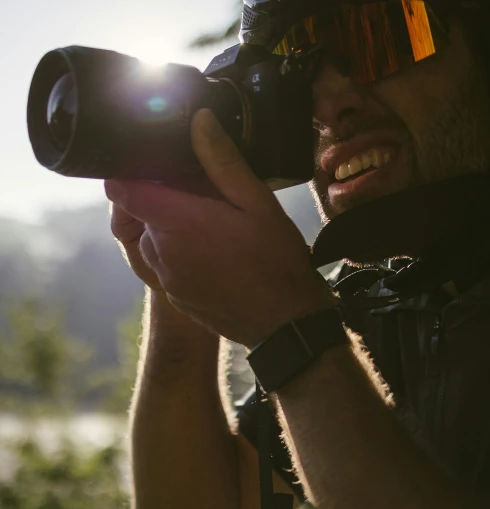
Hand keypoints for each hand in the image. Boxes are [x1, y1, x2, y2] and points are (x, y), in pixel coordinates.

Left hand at [105, 109, 333, 347]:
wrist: (285, 324)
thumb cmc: (277, 262)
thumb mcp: (258, 204)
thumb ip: (223, 162)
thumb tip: (199, 121)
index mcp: (179, 224)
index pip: (123, 190)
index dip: (127, 172)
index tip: (147, 163)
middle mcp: (163, 252)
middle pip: (140, 213)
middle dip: (161, 198)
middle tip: (200, 195)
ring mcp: (167, 279)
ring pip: (151, 240)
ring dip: (169, 228)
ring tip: (210, 226)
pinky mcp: (175, 297)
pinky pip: (164, 266)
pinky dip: (178, 254)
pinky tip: (214, 255)